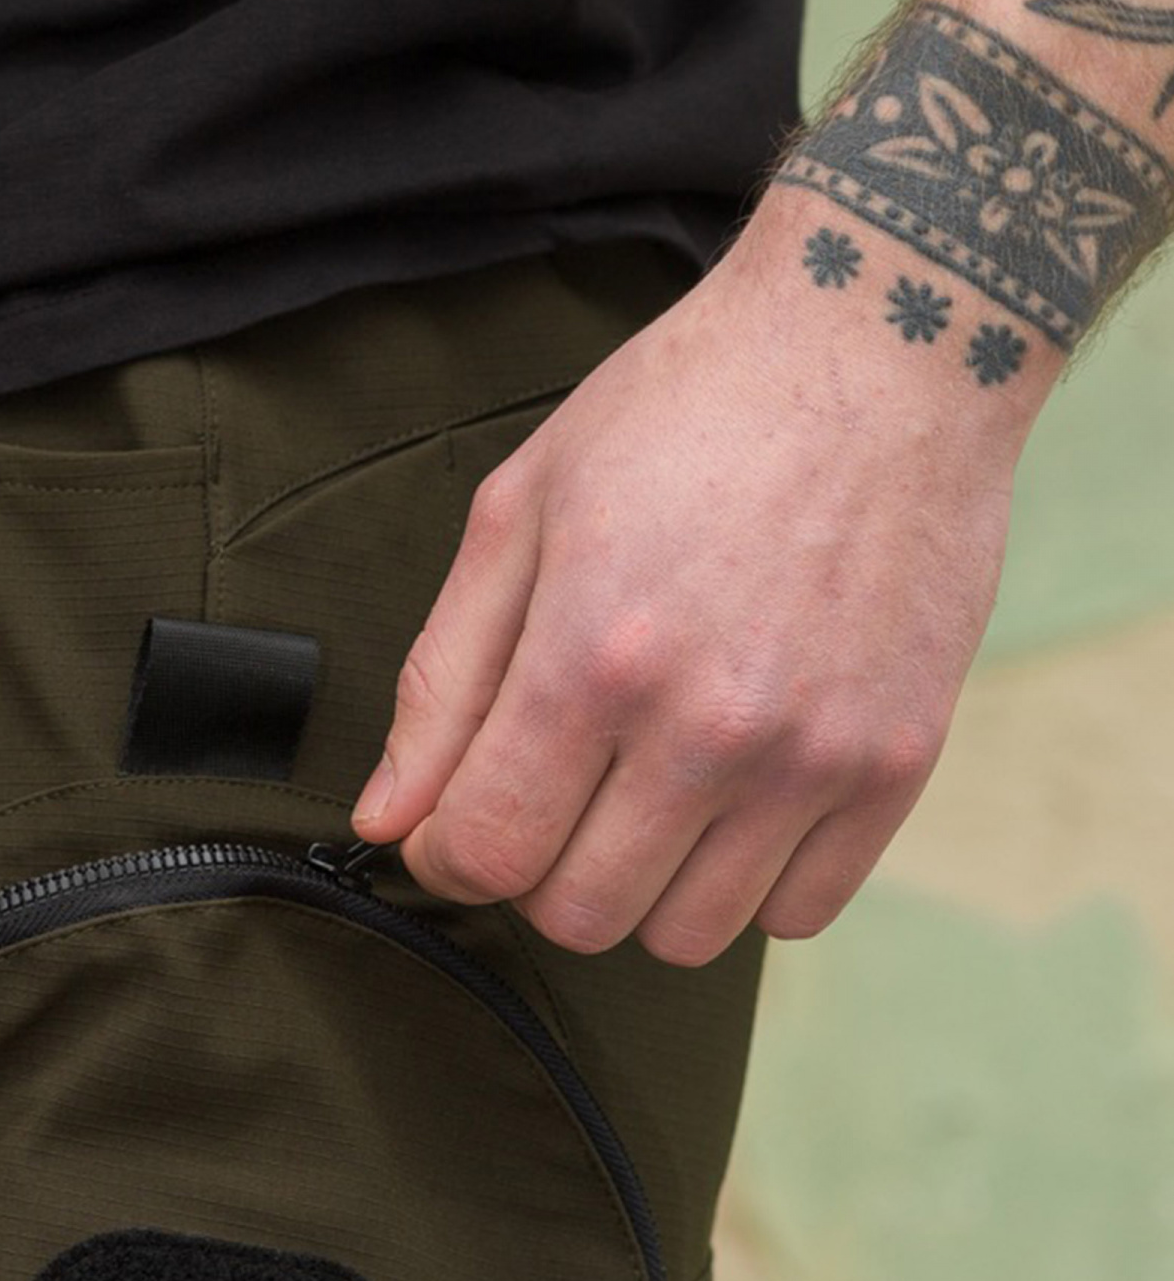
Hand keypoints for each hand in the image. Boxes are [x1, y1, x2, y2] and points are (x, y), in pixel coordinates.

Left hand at [349, 209, 1034, 965]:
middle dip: (541, 873)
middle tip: (557, 798)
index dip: (446, 855)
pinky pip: (797, 913)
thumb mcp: (521, 513)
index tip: (458, 822)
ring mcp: (810, 755)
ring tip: (648, 796)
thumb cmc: (687, 412)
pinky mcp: (894, 765)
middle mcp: (705, 726)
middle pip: (579, 915)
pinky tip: (736, 801)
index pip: (484, 854)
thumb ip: (443, 681)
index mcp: (592, 659)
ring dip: (645, 888)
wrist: (886, 342)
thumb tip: (386, 819)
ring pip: (685, 937)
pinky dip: (752, 882)